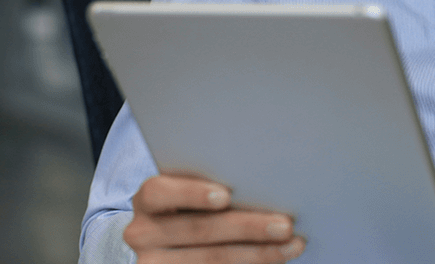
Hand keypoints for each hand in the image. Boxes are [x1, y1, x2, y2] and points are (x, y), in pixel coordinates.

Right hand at [124, 174, 305, 263]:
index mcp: (148, 200)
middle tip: (285, 225)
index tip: (226, 195)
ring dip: (257, 253)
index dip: (192, 193)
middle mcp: (143, 233)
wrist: (161, 243)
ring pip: (209, 259)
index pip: (159, 192)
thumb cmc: (187, 206)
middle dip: (247, 227)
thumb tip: (264, 179)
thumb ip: (214, 185)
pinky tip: (274, 259)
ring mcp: (152, 263)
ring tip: (291, 245)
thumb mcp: (188, 191)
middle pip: (196, 230)